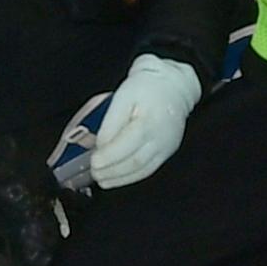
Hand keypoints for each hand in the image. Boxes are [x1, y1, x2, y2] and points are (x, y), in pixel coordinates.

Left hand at [83, 53, 202, 188]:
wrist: (173, 86)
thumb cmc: (146, 88)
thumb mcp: (122, 96)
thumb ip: (110, 122)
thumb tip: (99, 145)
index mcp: (148, 120)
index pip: (127, 144)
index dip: (108, 156)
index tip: (93, 161)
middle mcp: (159, 137)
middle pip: (134, 161)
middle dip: (111, 171)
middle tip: (94, 172)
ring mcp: (165, 147)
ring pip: (141, 170)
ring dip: (119, 178)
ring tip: (102, 179)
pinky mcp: (167, 152)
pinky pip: (148, 170)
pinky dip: (130, 177)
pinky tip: (117, 178)